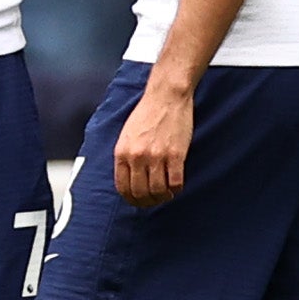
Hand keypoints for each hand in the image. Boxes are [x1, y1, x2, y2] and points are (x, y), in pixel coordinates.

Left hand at [111, 73, 193, 208]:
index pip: (122, 187)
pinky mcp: (176, 155)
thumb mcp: (126, 136)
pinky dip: (176, 189)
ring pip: (158, 191)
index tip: (138, 201)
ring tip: (166, 193)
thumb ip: (126, 157)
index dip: (131, 199)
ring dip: (163, 197)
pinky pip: (176, 182)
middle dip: (147, 202)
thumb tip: (128, 180)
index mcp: (122, 153)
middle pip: (140, 193)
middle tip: (154, 200)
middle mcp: (137, 157)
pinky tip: (176, 185)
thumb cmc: (147, 114)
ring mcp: (157, 156)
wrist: (166, 97)